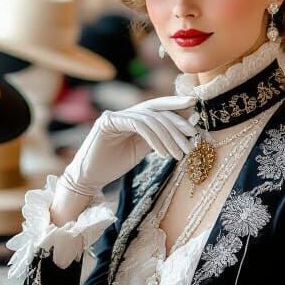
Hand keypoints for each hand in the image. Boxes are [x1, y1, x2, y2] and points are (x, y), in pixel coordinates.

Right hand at [57, 96, 194, 201]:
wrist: (88, 178)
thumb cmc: (114, 164)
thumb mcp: (141, 149)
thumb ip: (158, 136)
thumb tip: (185, 128)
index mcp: (133, 116)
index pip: (158, 107)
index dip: (176, 106)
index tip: (196, 111)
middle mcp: (124, 112)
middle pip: (156, 109)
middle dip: (177, 121)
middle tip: (193, 135)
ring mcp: (115, 115)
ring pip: (150, 119)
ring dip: (169, 137)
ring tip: (180, 154)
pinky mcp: (107, 122)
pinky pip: (138, 125)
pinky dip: (154, 139)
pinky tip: (163, 154)